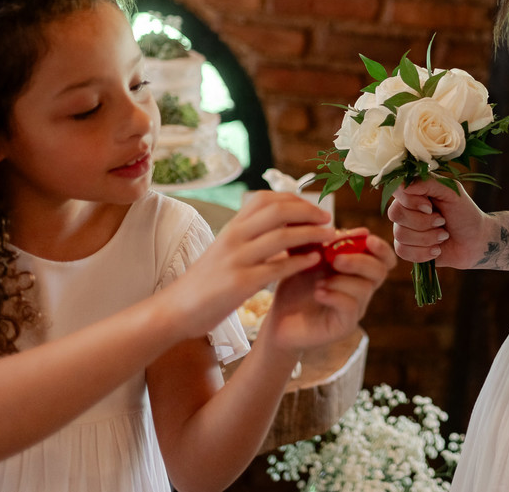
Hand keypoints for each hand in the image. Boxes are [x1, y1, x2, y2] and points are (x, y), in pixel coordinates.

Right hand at [163, 192, 333, 339]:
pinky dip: (300, 262)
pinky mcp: (239, 284)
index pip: (266, 198)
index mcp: (231, 227)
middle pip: (278, 211)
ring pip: (281, 237)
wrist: (177, 309)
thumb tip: (282, 224)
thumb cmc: (207, 280)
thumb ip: (250, 235)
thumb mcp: (226, 249)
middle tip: (328, 219)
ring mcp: (236, 260)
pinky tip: (315, 261)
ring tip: (331, 237)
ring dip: (312, 234)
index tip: (314, 208)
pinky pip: (277, 269)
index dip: (295, 199)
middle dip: (309, 212)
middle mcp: (234, 238)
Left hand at [257, 231, 395, 351]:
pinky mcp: (344, 325)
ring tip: (320, 281)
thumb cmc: (295, 285)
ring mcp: (356, 308)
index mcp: (357, 268)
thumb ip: (316, 239)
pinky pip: (351, 307)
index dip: (381, 247)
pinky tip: (317, 292)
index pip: (384, 258)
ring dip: (342, 280)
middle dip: (360, 261)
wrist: (278, 318)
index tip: (366, 238)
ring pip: (365, 288)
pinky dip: (335, 295)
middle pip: (380, 271)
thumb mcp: (305, 257)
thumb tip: (320, 217)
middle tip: (335, 259)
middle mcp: (362, 288)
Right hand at [387, 179, 493, 268]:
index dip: (410, 201)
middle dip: (424, 222)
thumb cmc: (465, 213)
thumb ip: (429, 183)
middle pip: (395, 214)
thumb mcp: (452, 192)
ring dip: (428, 238)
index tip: (430, 207)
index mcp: (415, 191)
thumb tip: (404, 185)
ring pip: (400, 235)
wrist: (475, 241)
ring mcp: (404, 229)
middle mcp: (405, 209)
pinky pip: (402, 251)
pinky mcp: (406, 248)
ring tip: (443, 236)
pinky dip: (424, 252)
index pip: (397, 190)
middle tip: (442, 221)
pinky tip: (437, 249)